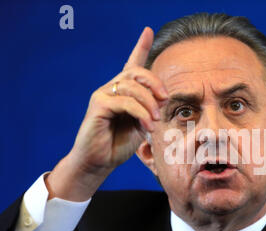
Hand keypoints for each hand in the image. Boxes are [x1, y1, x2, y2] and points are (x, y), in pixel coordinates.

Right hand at [46, 27, 166, 200]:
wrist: (100, 162)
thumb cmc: (120, 143)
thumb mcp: (142, 124)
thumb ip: (150, 108)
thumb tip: (162, 96)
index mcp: (124, 92)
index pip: (132, 64)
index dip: (140, 46)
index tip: (148, 30)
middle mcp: (112, 88)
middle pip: (136, 72)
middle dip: (155, 83)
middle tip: (165, 99)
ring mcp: (103, 94)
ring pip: (132, 87)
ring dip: (149, 104)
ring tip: (155, 121)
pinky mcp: (98, 105)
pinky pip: (125, 101)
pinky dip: (141, 114)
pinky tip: (147, 126)